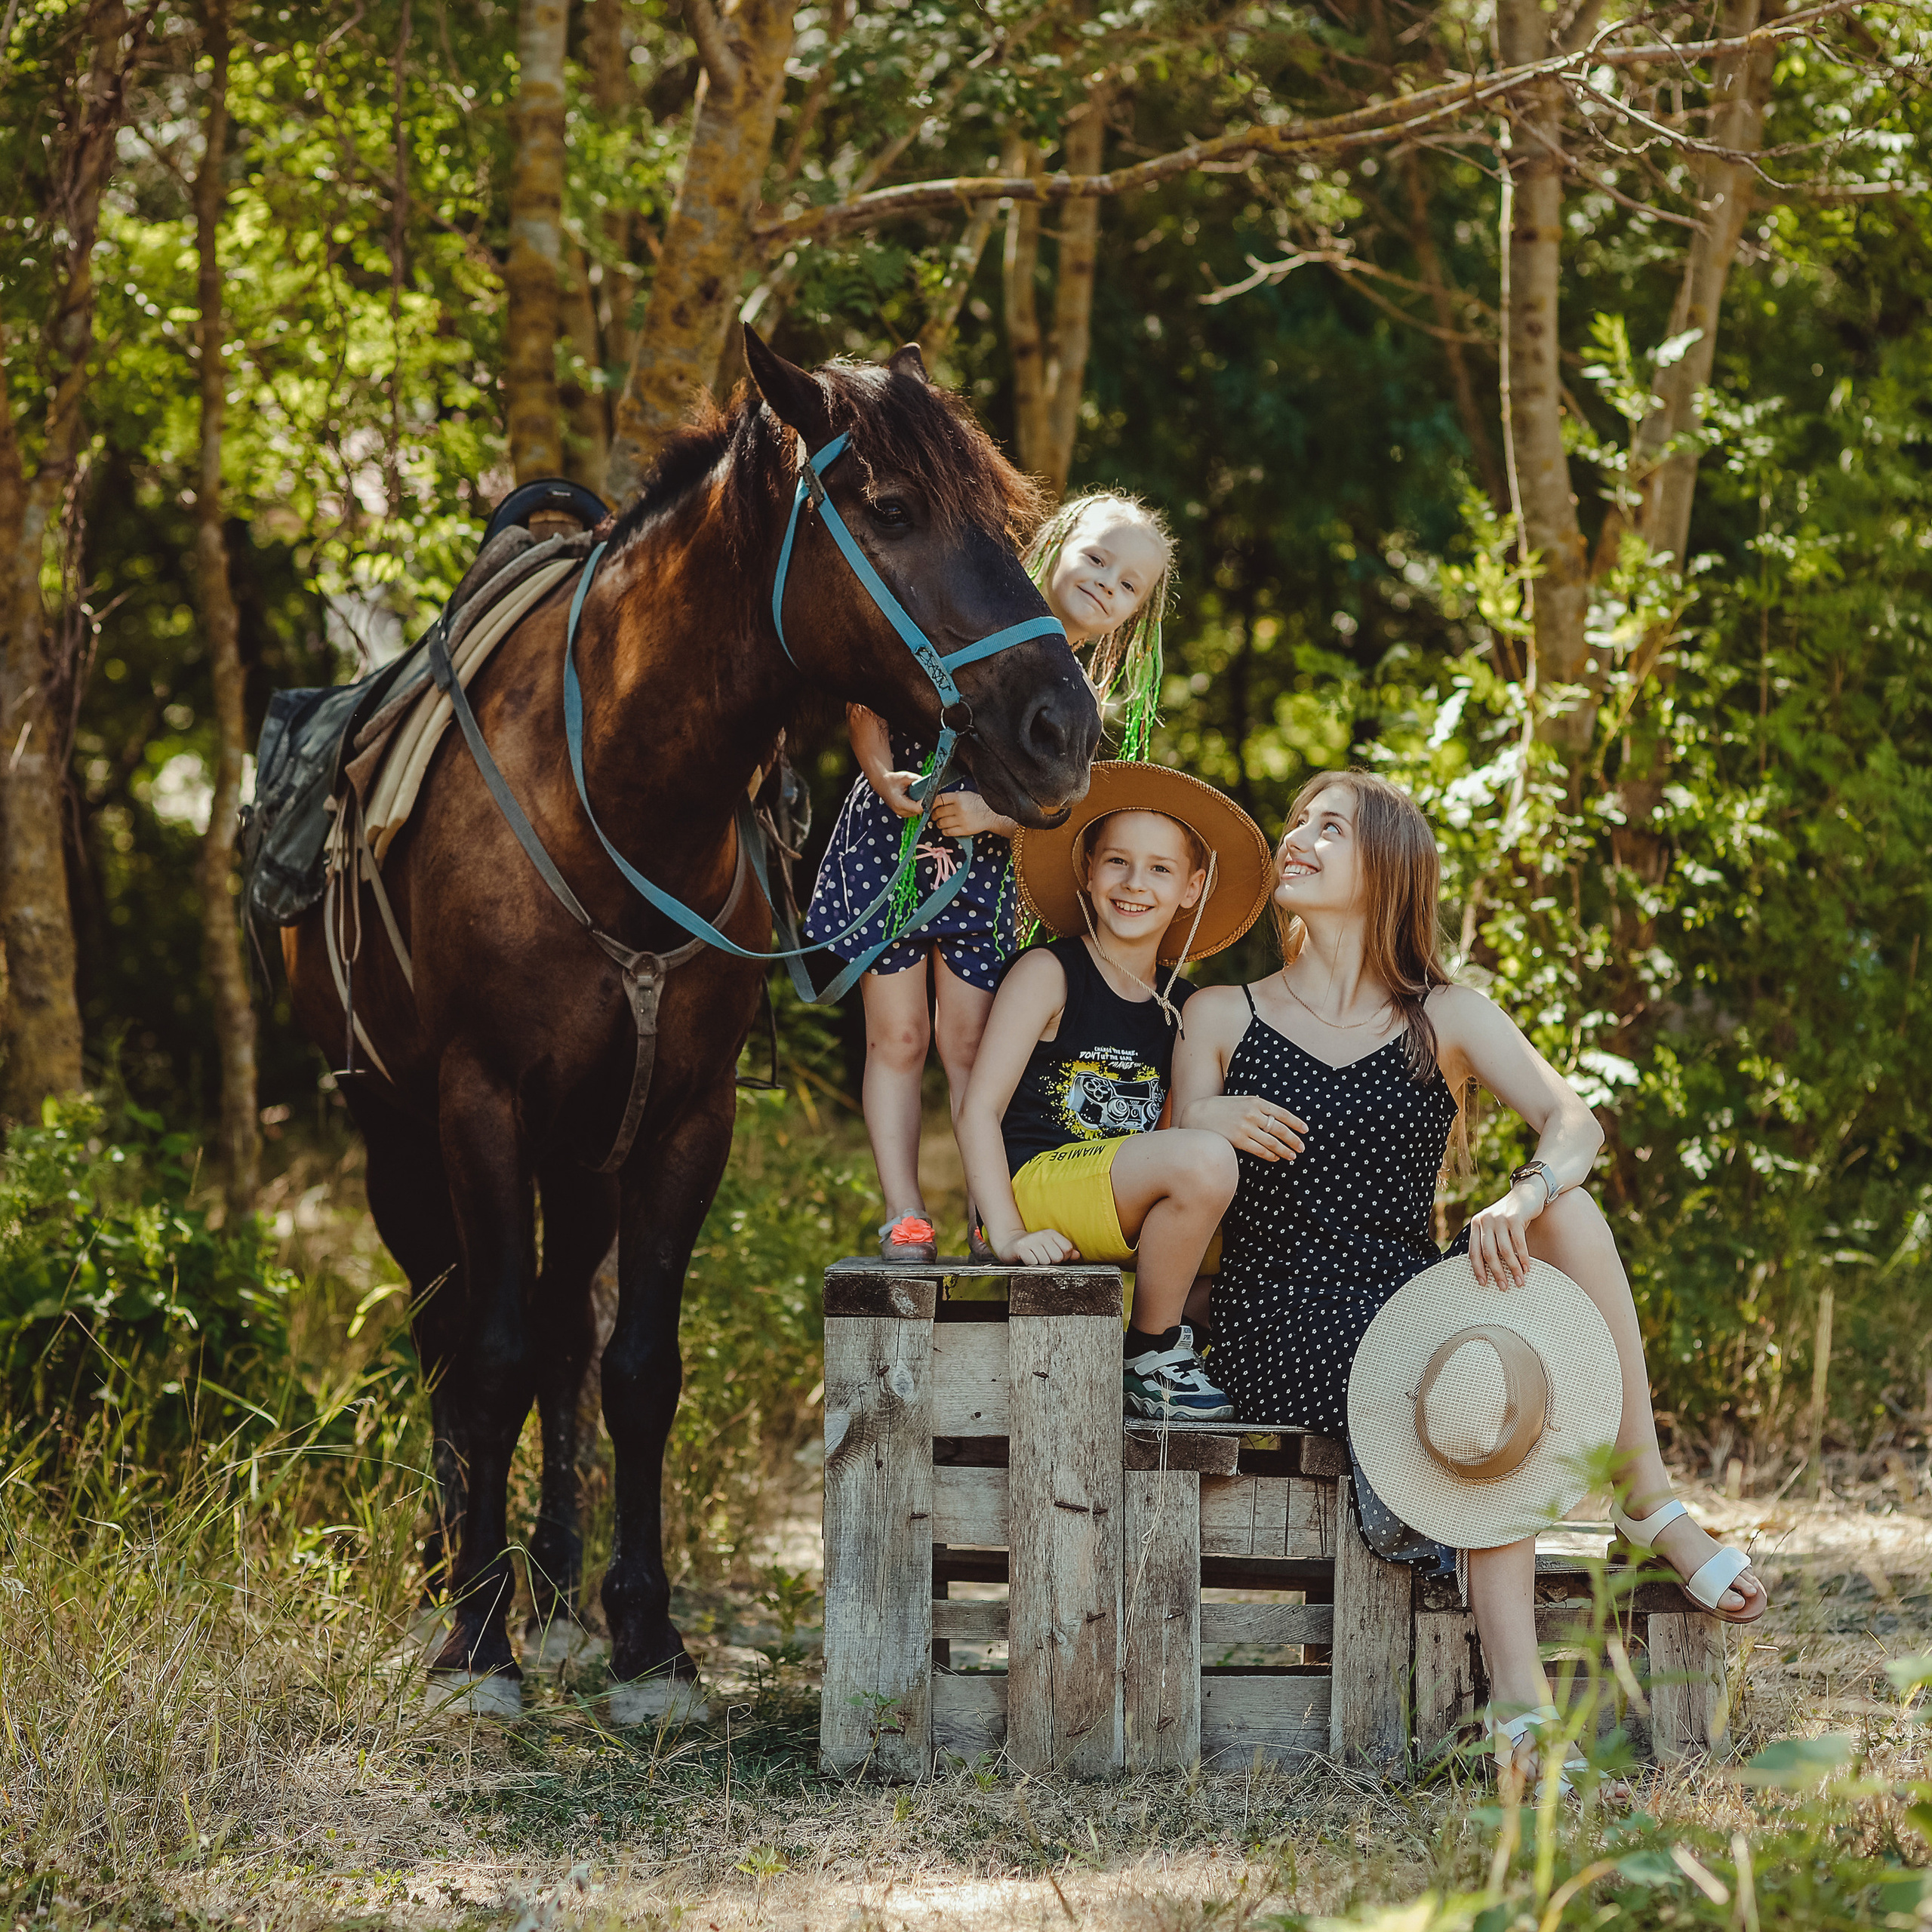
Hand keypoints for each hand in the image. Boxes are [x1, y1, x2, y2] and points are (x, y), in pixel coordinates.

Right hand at [868, 768, 923, 817]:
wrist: (882, 784)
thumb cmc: (892, 780)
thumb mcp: (905, 776)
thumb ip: (917, 779)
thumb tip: (929, 783)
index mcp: (899, 803)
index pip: (919, 808)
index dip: (926, 802)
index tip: (928, 794)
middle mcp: (900, 811)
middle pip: (920, 811)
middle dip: (924, 802)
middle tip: (924, 791)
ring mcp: (901, 814)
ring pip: (918, 812)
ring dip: (920, 804)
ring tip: (916, 794)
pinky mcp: (903, 814)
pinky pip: (914, 811)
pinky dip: (916, 805)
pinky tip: (913, 798)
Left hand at [929, 787, 1012, 838]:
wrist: (992, 814)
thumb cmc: (976, 803)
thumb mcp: (964, 795)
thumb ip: (950, 798)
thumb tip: (932, 803)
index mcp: (958, 797)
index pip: (938, 800)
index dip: (929, 804)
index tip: (926, 807)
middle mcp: (959, 808)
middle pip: (937, 813)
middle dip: (934, 815)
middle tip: (935, 816)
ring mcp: (962, 820)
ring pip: (941, 823)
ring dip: (939, 824)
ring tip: (942, 822)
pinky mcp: (964, 830)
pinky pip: (947, 832)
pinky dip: (944, 831)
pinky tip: (947, 828)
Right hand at [994, 1225, 1079, 1265]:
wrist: (1009, 1244)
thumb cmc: (1032, 1248)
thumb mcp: (1049, 1247)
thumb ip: (1064, 1251)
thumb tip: (1076, 1255)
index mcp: (1051, 1233)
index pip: (1067, 1249)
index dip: (1063, 1257)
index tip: (1053, 1255)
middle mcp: (1042, 1235)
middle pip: (1058, 1257)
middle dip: (1051, 1262)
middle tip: (1042, 1258)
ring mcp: (1031, 1240)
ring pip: (1046, 1262)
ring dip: (1040, 1264)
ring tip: (1034, 1258)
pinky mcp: (1021, 1248)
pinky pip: (1033, 1263)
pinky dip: (1030, 1265)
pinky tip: (1027, 1259)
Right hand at [1184, 1093, 1307, 1160]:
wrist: (1196, 1114)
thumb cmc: (1220, 1108)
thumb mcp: (1240, 1101)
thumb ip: (1257, 1106)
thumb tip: (1274, 1114)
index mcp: (1255, 1102)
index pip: (1282, 1113)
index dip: (1296, 1123)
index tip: (1306, 1130)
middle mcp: (1252, 1114)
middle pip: (1280, 1129)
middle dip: (1293, 1139)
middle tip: (1302, 1147)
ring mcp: (1245, 1128)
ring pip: (1272, 1142)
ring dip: (1285, 1150)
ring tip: (1292, 1156)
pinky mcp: (1237, 1140)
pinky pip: (1259, 1151)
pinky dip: (1270, 1155)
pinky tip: (1275, 1158)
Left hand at [1465, 1182, 1541, 1288]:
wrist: (1527, 1192)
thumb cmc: (1510, 1214)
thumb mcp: (1494, 1224)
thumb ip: (1489, 1240)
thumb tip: (1488, 1269)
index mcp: (1476, 1223)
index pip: (1473, 1251)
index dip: (1477, 1269)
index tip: (1483, 1283)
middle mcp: (1485, 1220)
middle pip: (1488, 1253)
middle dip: (1496, 1273)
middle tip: (1503, 1287)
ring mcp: (1499, 1219)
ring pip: (1504, 1251)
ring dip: (1513, 1269)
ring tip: (1519, 1281)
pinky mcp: (1515, 1218)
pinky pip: (1519, 1244)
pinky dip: (1523, 1258)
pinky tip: (1527, 1268)